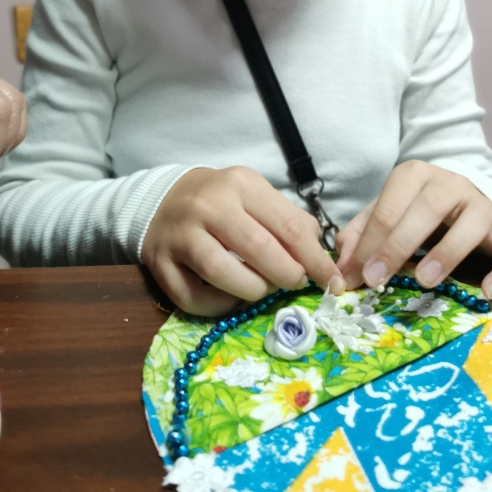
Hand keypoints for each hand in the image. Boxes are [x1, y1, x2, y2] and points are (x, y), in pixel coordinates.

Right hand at [141, 165, 344, 315]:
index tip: (332, 281)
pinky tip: (232, 298)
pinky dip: (220, 306)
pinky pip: (193, 298)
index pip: (288, 226)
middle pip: (258, 249)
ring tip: (263, 289)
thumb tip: (319, 257)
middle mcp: (209, 206)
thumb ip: (289, 221)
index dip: (315, 260)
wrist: (164, 199)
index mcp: (241, 185)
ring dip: (253, 291)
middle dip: (286, 276)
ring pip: (222, 273)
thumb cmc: (222, 202)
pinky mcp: (159, 263)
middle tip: (295, 284)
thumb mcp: (256, 196)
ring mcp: (181, 235)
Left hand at [335, 160, 491, 299]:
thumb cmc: (414, 210)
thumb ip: (360, 235)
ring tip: (425, 281)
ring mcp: (484, 205)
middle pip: (428, 208)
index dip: (370, 242)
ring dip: (448, 253)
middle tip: (378, 279)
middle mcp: (452, 184)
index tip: (356, 276)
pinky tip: (489, 291)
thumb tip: (342, 266)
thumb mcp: (384, 214)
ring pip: (473, 223)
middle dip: (399, 245)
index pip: (389, 207)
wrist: (459, 197)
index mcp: (415, 175)